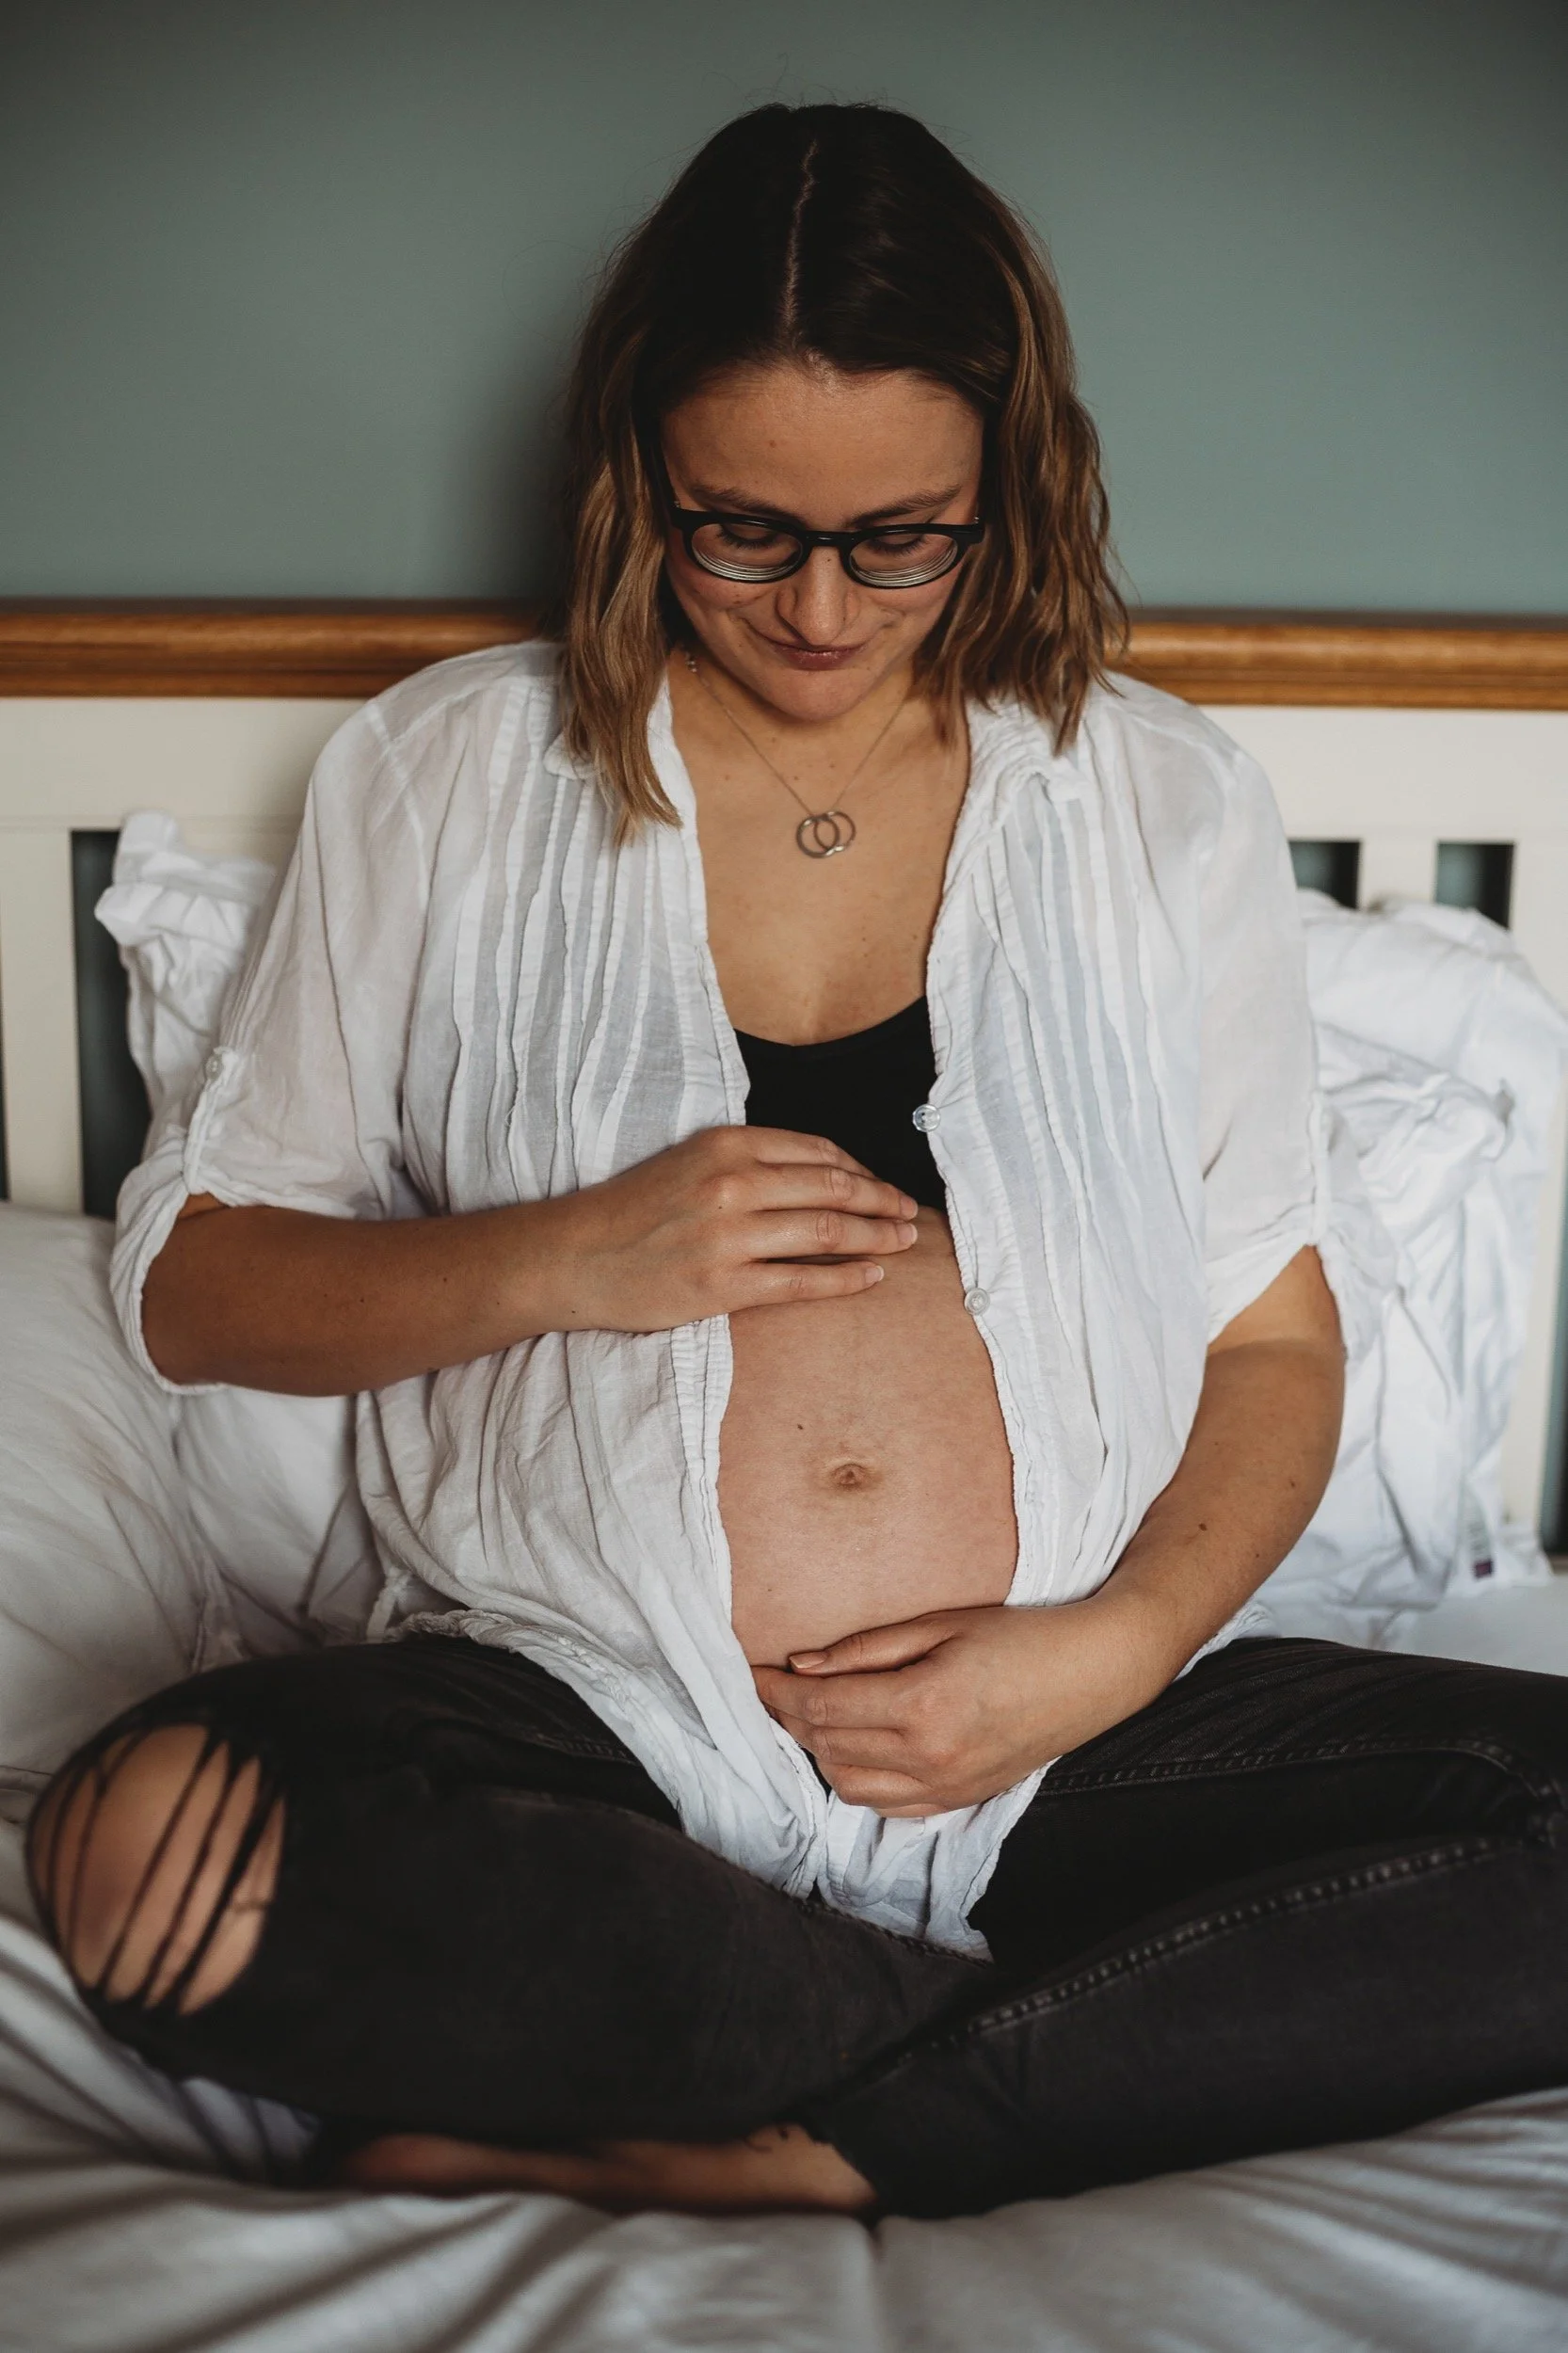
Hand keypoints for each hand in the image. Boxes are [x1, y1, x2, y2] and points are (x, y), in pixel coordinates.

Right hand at [547, 1126, 917, 1331]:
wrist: (575, 1256)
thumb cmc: (633, 1209)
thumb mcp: (690, 1161)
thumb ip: (748, 1161)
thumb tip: (819, 1175)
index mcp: (726, 1143)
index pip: (817, 1151)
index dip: (861, 1169)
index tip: (883, 1185)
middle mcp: (732, 1183)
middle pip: (833, 1188)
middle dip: (882, 1202)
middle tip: (910, 1214)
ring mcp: (728, 1236)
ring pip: (825, 1233)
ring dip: (875, 1237)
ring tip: (902, 1243)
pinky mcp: (721, 1286)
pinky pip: (800, 1283)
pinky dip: (844, 1279)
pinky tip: (870, 1277)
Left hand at [752, 1593, 1177, 1816]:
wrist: (1093, 1674)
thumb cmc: (1021, 1635)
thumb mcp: (943, 1623)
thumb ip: (869, 1649)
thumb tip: (803, 1664)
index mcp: (923, 1706)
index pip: (821, 1707)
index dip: (777, 1692)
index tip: (754, 1672)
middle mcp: (930, 1757)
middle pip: (828, 1745)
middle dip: (791, 1717)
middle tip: (774, 1687)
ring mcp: (946, 1787)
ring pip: (849, 1784)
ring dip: (820, 1751)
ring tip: (812, 1714)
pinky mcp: (959, 1800)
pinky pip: (886, 1805)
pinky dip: (858, 1778)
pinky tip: (854, 1747)